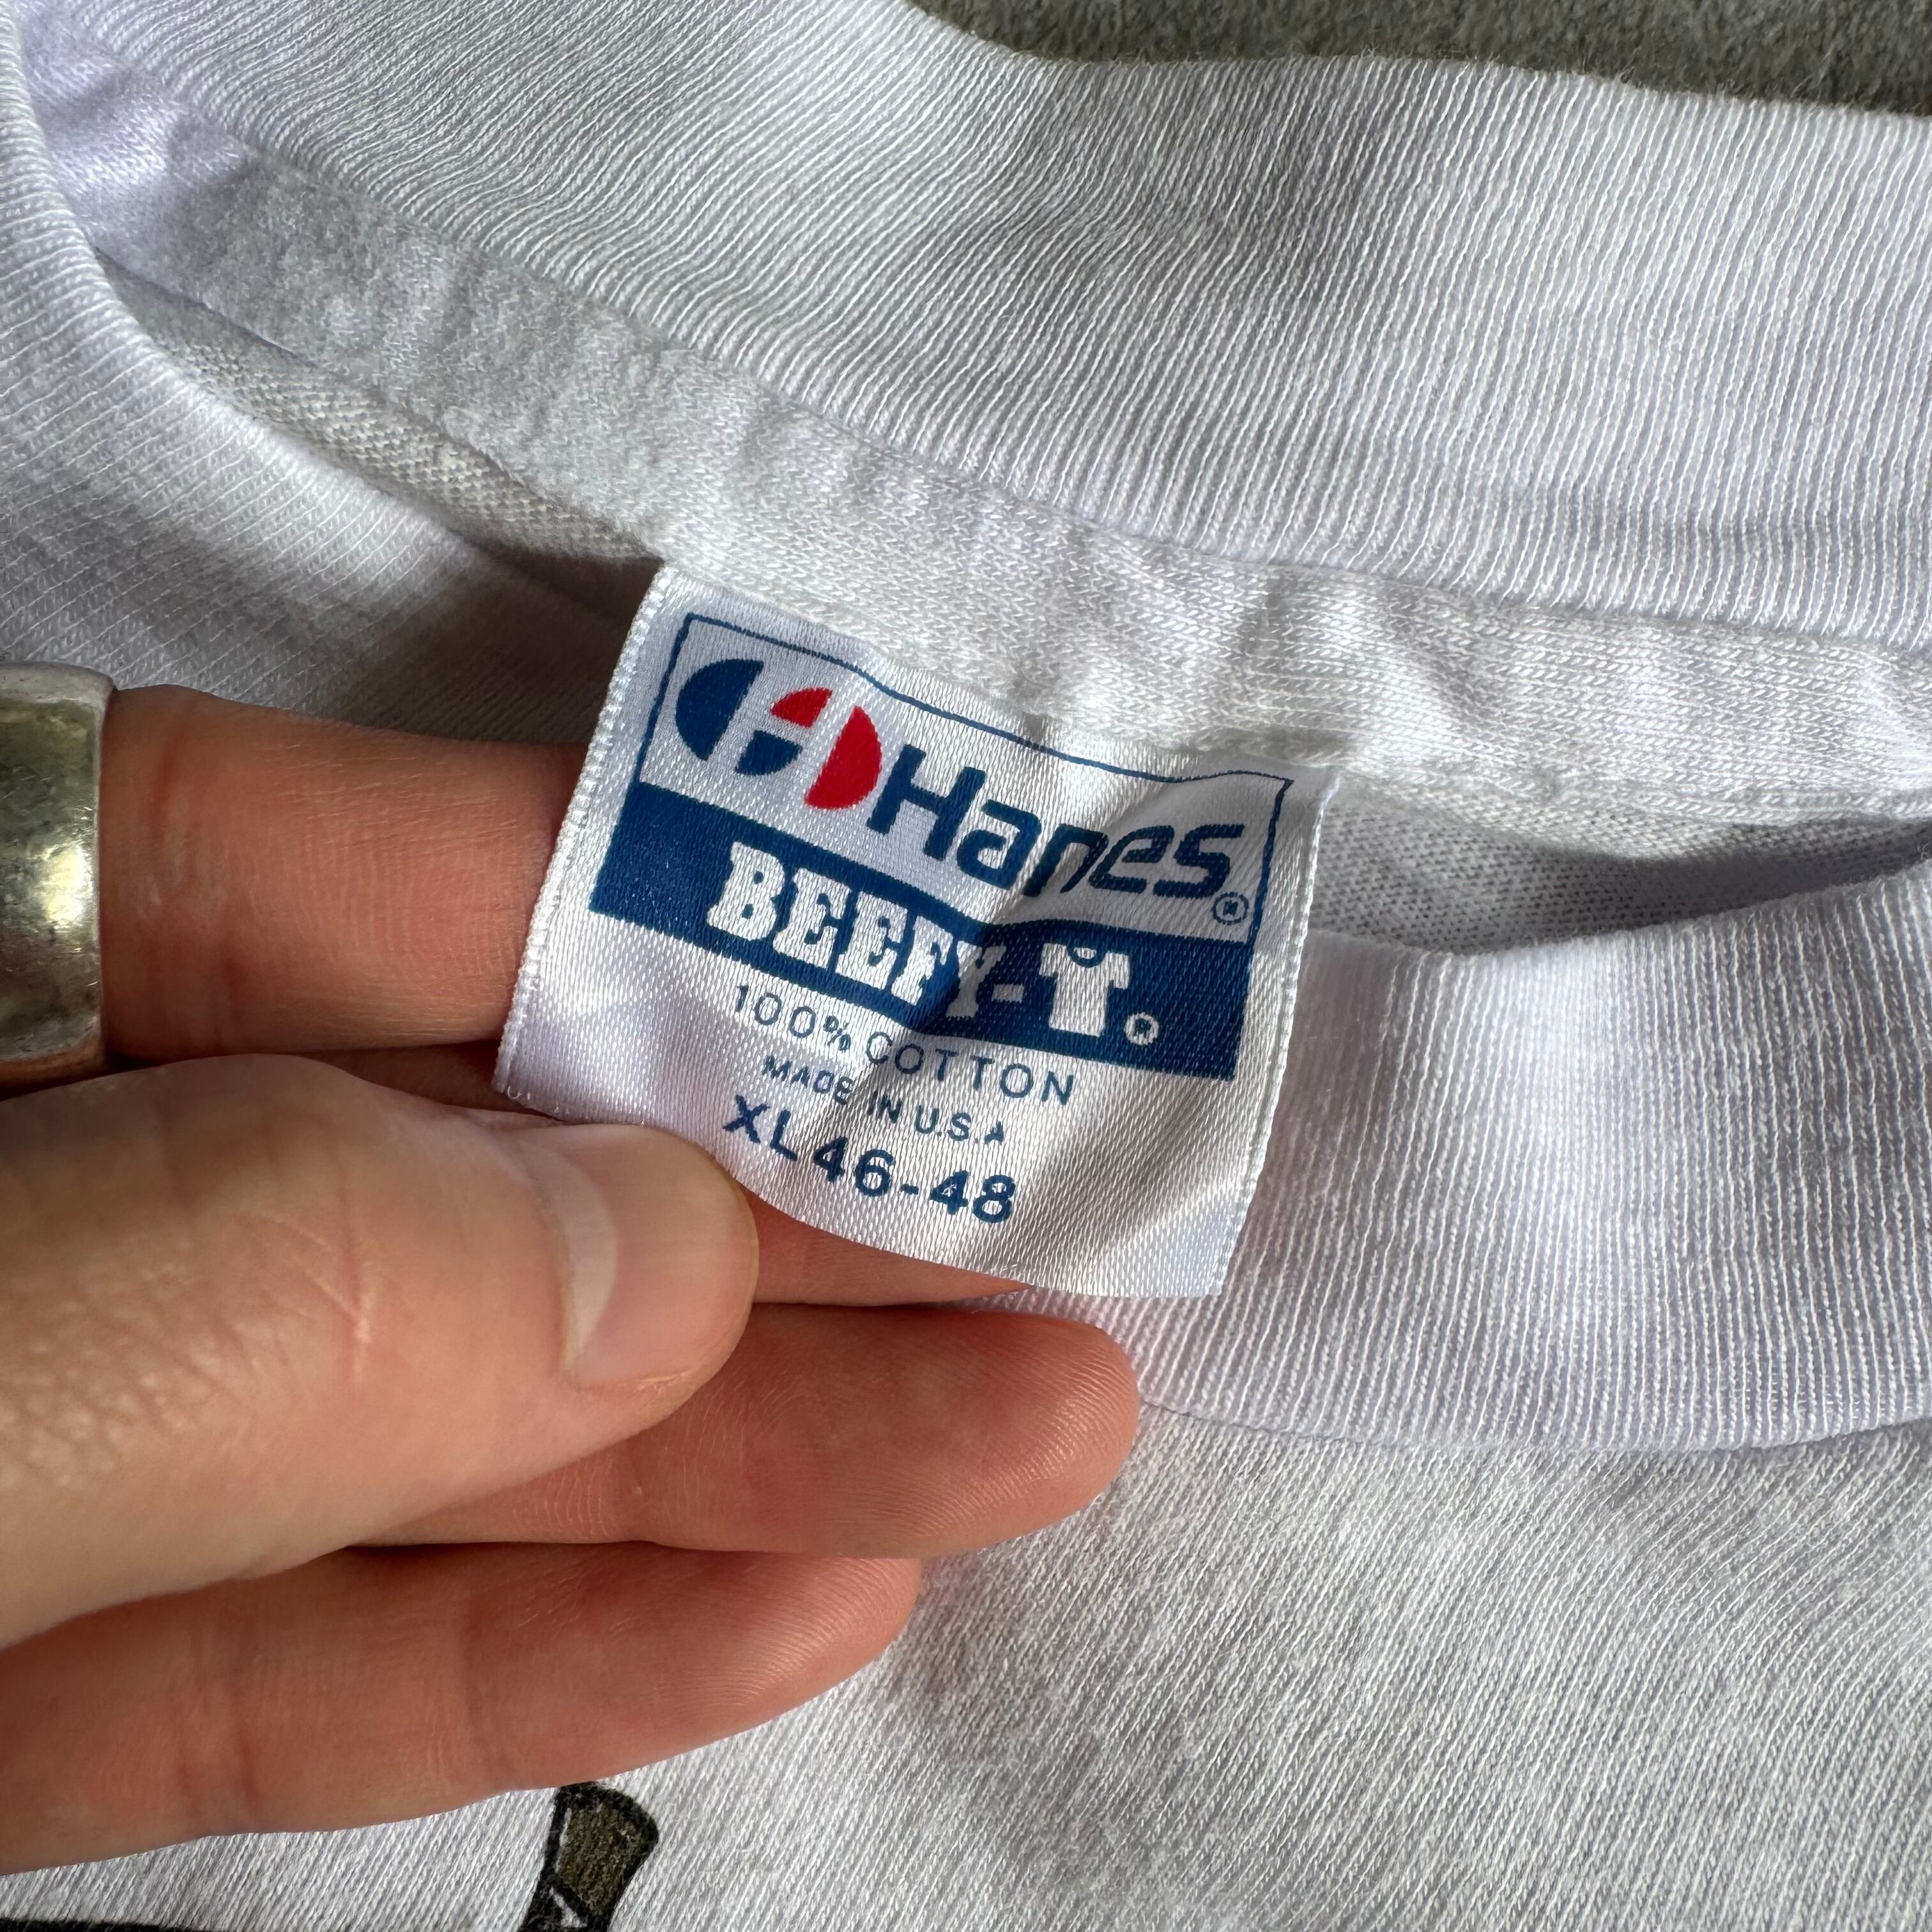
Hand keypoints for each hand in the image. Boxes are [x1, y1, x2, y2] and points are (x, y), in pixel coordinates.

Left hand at [0, 688, 1137, 1872]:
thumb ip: (245, 1288)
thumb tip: (647, 1254)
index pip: (278, 862)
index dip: (611, 893)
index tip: (901, 952)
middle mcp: (1, 1181)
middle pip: (402, 1165)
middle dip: (736, 1216)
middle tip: (1047, 1240)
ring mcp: (10, 1439)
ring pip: (397, 1431)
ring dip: (715, 1457)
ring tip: (1032, 1436)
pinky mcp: (12, 1688)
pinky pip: (280, 1655)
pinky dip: (518, 1652)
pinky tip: (788, 1611)